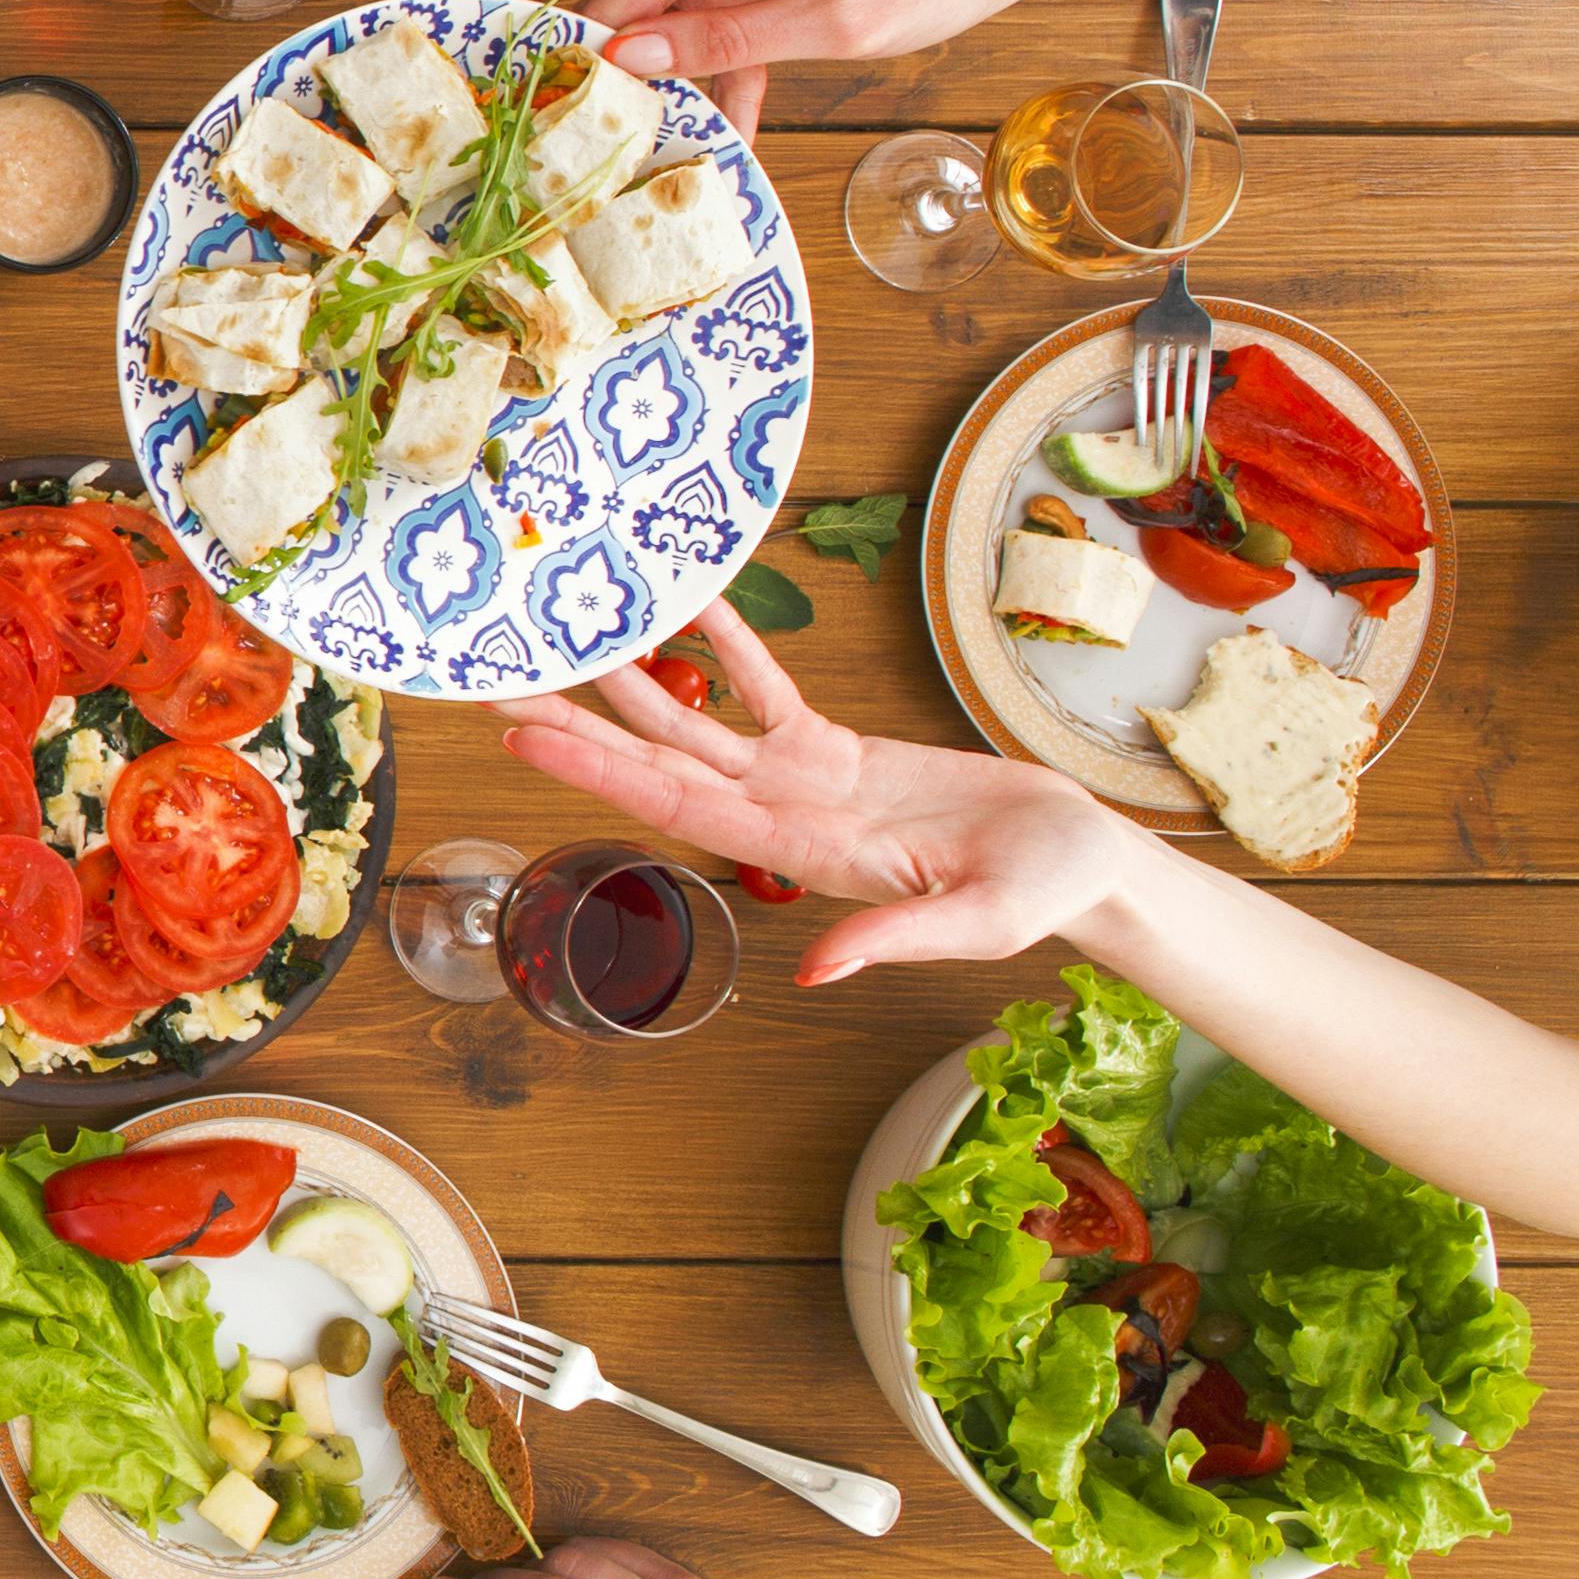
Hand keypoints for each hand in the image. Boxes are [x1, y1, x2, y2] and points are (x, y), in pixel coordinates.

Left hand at [496, 602, 1149, 982]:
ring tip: (565, 640)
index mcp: (800, 854)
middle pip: (658, 763)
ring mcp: (800, 781)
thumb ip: (895, 940)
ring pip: (696, 724)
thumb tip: (816, 972)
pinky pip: (765, 690)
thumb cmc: (1040, 893)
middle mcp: (779, 815)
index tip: (523, 740)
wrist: (1080, 861)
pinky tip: (684, 606)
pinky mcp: (835, 750)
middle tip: (498, 683)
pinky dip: (726, 648)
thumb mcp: (979, 923)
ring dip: (629, 682)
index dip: (598, 770)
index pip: (675, 808)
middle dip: (578, 727)